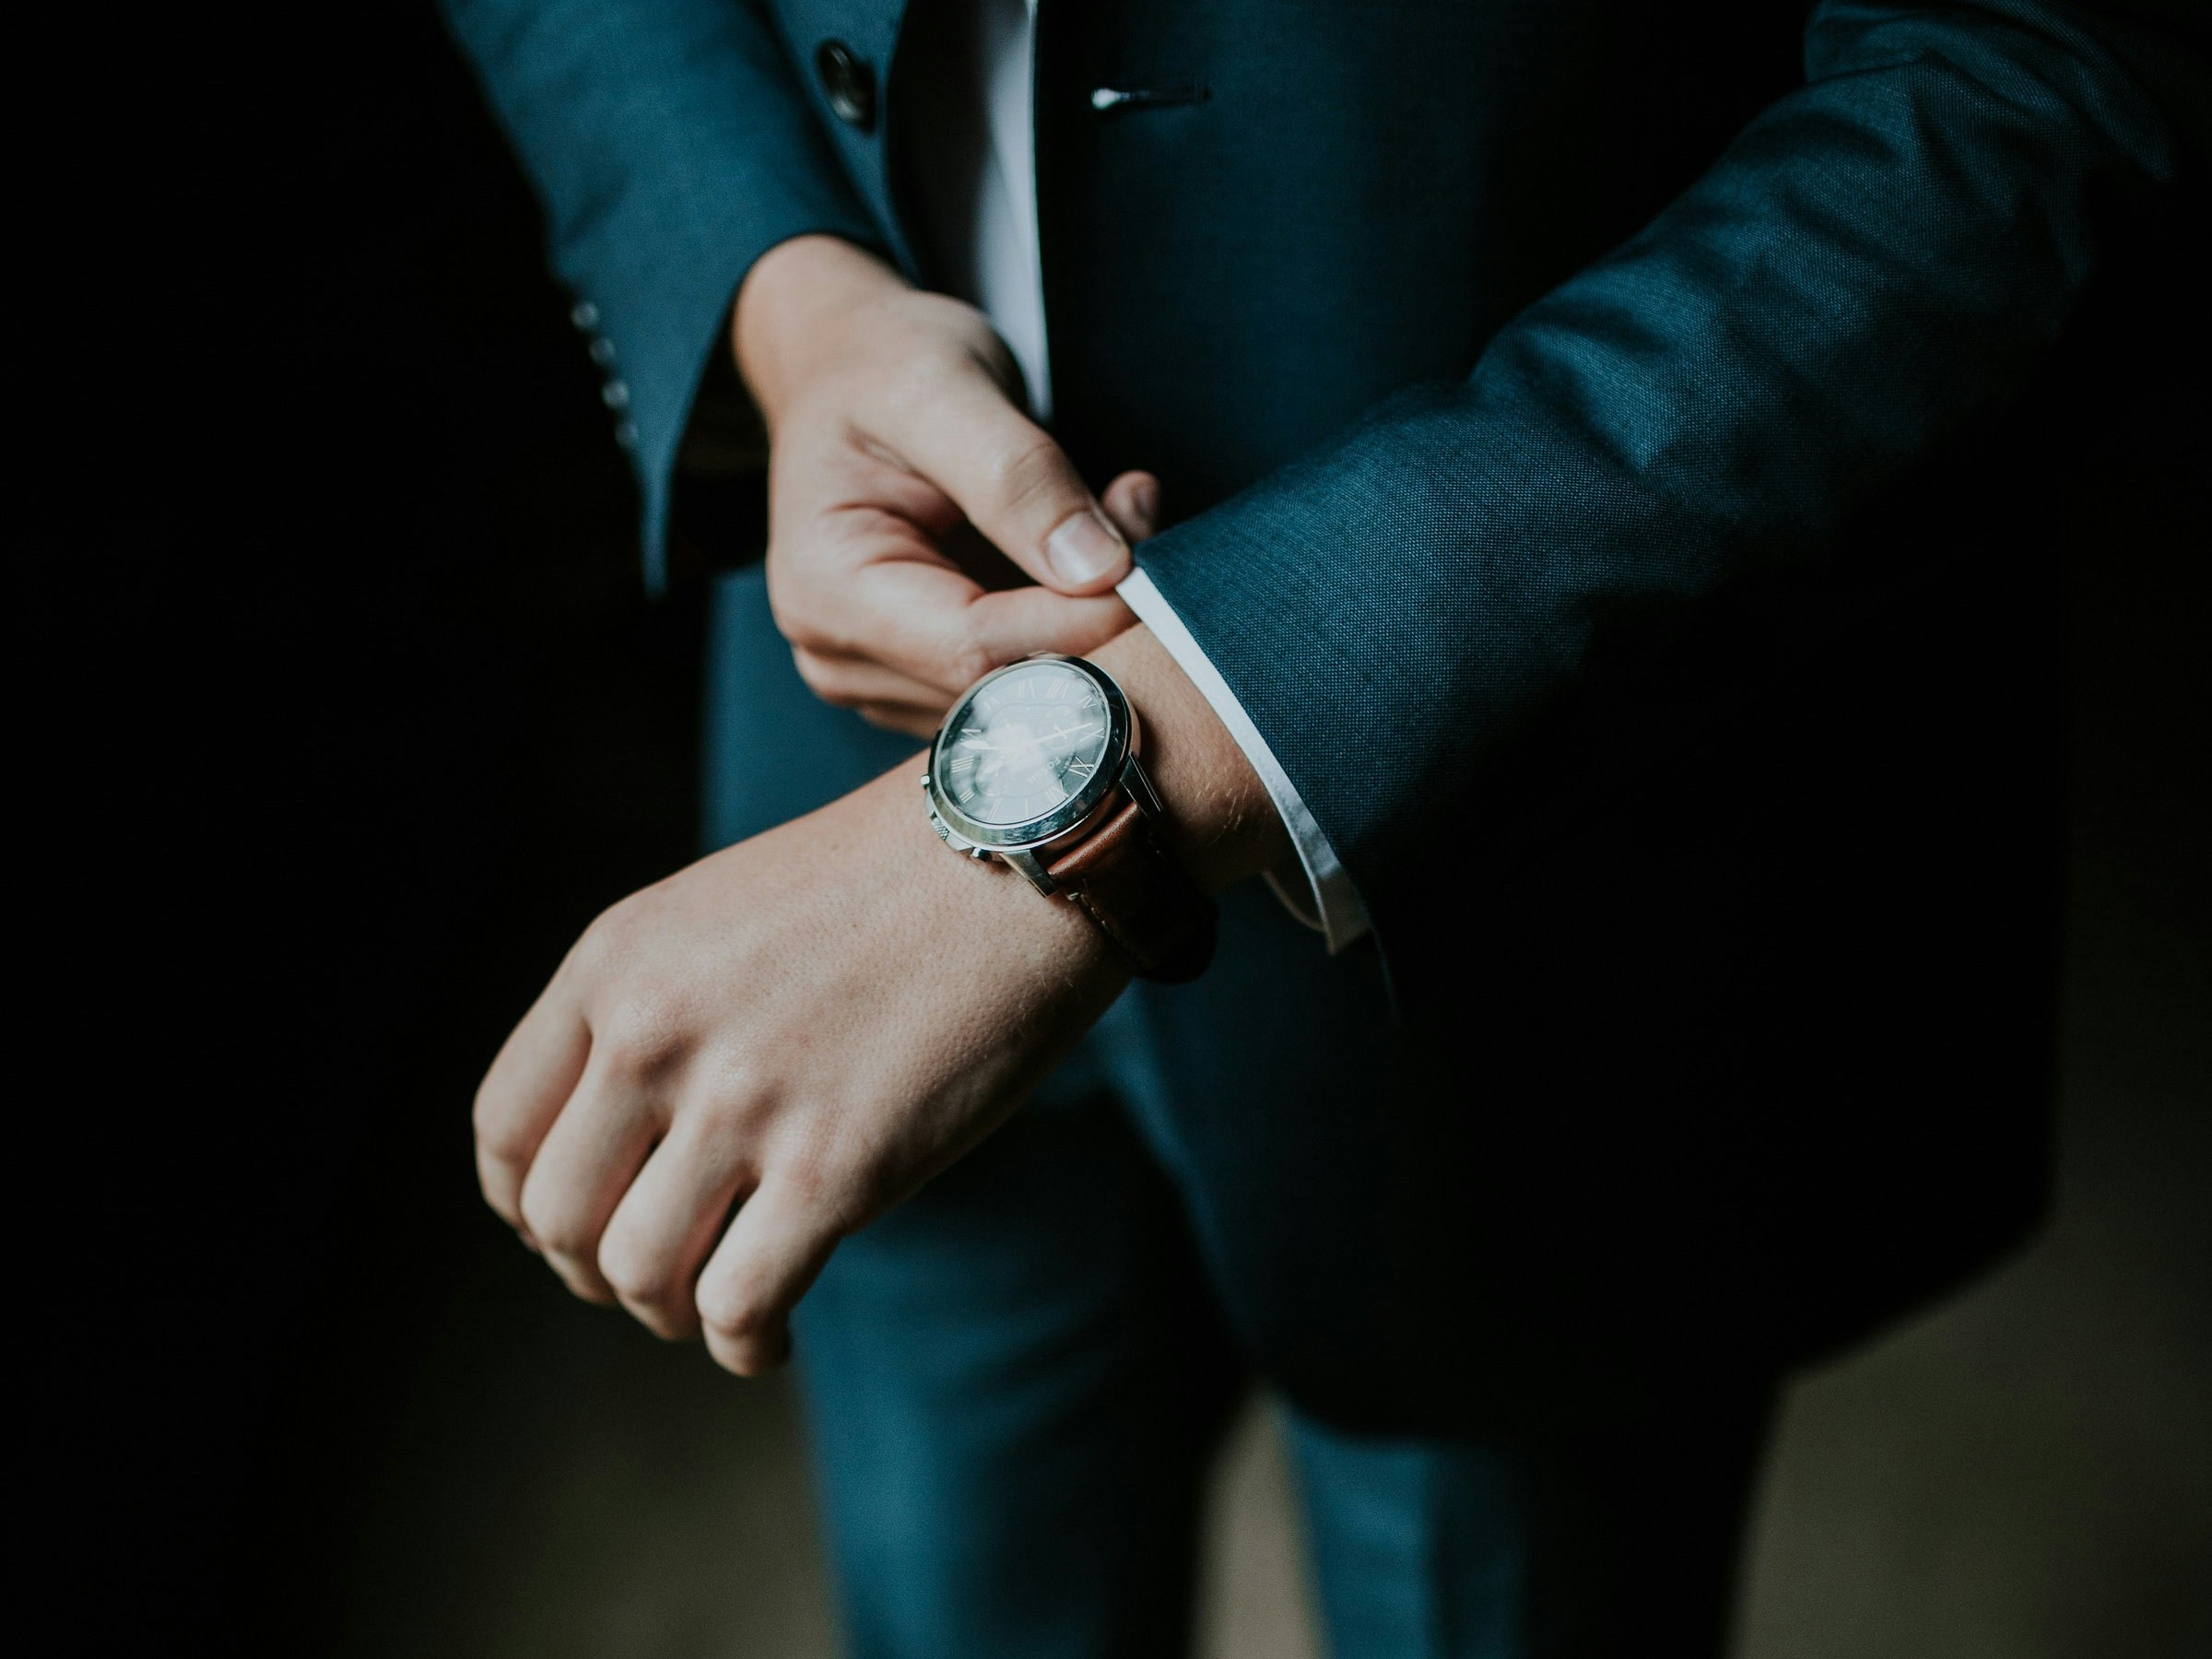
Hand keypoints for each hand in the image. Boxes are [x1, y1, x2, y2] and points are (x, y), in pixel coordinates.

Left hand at [472, 627, 1288, 1374]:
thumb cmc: (886, 884)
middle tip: (661, 1276)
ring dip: (671, 1312)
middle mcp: (655, 1033)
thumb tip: (622, 1139)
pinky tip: (773, 1338)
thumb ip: (651, 1006)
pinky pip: (739, 1307)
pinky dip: (745, 1346)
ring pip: (639, 1275)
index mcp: (615, 964)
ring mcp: (742, 1103)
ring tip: (722, 1302)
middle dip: (598, 1272)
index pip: (504, 1130)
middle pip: (560, 1220)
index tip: (579, 1226)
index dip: (528, 1205)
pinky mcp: (835, 1166)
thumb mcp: (720, 912)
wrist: (1020, 854)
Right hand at [736, 235, 1161, 735]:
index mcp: (826, 591)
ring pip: (1026, 695)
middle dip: (1091, 621)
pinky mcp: (928, 675)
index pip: (974, 650)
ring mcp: (884, 678)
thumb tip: (1099, 570)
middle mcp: (842, 655)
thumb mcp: (943, 389)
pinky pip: (1024, 681)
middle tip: (1137, 516)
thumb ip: (1018, 479)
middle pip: (1003, 688)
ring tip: (1109, 515)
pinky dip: (1075, 627)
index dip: (1077, 623)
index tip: (1148, 566)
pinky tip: (1084, 554)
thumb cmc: (882, 365)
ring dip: (1091, 623)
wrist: (846, 365)